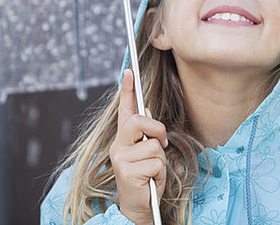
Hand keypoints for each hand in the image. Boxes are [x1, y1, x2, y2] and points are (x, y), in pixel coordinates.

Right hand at [109, 69, 167, 223]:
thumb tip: (150, 119)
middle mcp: (118, 145)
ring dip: (160, 159)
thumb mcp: (148, 155)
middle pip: (138, 121)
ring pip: (152, 145)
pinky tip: (151, 181)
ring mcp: (120, 158)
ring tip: (154, 172)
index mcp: (124, 139)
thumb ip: (147, 137)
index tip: (130, 71)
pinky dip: (160, 172)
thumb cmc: (146, 180)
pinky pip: (155, 162)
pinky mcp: (126, 172)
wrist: (139, 207)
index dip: (127, 90)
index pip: (125, 109)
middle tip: (162, 144)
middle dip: (156, 130)